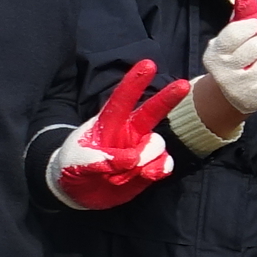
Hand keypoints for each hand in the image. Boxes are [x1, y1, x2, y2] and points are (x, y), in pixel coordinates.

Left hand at [50, 60, 189, 209]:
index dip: (135, 82)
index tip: (148, 65)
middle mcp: (129, 131)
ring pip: (158, 147)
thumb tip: (132, 159)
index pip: (122, 99)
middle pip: (152, 112)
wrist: (78, 192)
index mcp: (108, 123)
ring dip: (143, 162)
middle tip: (183, 85)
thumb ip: (98, 160)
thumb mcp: (75, 162)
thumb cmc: (72, 167)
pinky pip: (165, 164)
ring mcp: (142, 149)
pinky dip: (159, 170)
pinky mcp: (151, 167)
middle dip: (168, 98)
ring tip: (118, 176)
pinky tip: (148, 176)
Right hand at [196, 0, 256, 121]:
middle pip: (253, 48)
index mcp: (215, 53)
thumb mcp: (231, 41)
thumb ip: (240, 20)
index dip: (253, 24)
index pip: (234, 34)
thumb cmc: (234, 59)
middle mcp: (224, 70)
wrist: (230, 95)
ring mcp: (239, 86)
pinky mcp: (254, 98)